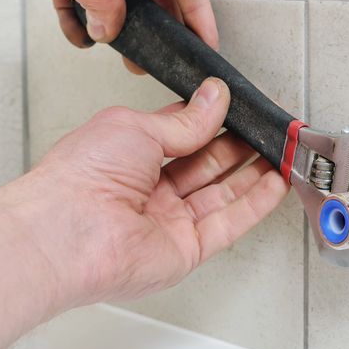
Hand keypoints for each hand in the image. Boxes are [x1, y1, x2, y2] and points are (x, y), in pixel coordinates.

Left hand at [6, 77, 287, 305]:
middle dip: (241, 146)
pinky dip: (255, 203)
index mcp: (131, 154)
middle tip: (270, 129)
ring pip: (223, 194)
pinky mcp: (185, 250)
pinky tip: (275, 183)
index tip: (244, 107)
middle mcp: (149, 190)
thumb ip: (186, 119)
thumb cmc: (81, 176)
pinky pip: (228, 224)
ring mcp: (169, 221)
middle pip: (207, 165)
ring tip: (283, 152)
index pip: (184, 134)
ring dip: (255, 173)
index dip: (215, 120)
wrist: (65, 232)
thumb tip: (215, 97)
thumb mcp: (138, 127)